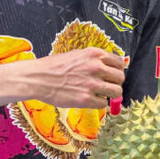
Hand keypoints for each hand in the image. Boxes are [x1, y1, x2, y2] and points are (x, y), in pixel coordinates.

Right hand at [0, 48, 125, 107]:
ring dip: (110, 95)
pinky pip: (103, 104)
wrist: (38, 78)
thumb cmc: (54, 66)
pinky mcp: (86, 99)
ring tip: (101, 94)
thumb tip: (109, 66)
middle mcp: (96, 67)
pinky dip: (98, 104)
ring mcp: (92, 84)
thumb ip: (94, 60)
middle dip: (115, 83)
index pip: (120, 63)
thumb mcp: (76, 54)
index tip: (113, 75)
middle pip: (120, 78)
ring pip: (116, 92)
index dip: (117, 70)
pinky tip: (89, 100)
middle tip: (107, 86)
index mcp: (94, 54)